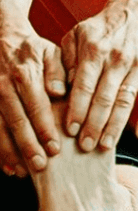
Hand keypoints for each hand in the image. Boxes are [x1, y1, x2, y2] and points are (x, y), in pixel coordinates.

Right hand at [0, 26, 65, 175]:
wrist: (2, 39)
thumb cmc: (34, 51)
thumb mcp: (51, 53)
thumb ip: (58, 71)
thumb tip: (59, 90)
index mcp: (25, 74)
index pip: (36, 105)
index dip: (44, 127)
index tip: (55, 147)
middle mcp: (4, 87)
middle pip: (16, 121)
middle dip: (27, 145)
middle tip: (40, 166)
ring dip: (9, 152)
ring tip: (21, 171)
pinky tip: (6, 166)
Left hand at [61, 0, 137, 151]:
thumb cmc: (101, 30)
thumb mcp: (76, 36)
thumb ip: (65, 61)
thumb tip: (60, 90)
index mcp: (95, 49)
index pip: (84, 86)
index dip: (76, 110)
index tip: (69, 130)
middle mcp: (118, 58)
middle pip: (105, 97)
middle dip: (94, 124)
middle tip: (85, 146)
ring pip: (126, 100)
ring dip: (116, 126)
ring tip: (106, 146)